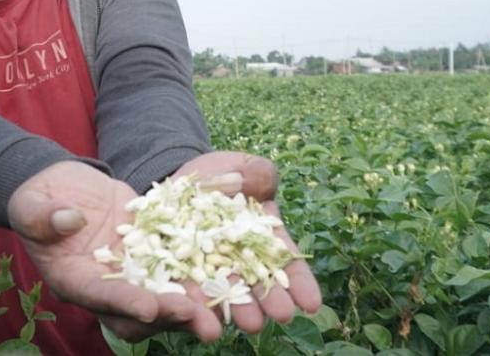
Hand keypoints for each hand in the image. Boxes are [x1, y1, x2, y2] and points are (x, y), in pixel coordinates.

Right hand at [7, 161, 223, 342]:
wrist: (58, 187)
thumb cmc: (35, 199)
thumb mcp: (31, 204)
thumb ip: (45, 216)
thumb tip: (68, 220)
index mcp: (73, 279)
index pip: (100, 296)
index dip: (125, 303)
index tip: (149, 306)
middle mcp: (106, 283)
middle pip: (141, 309)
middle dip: (170, 315)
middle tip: (201, 319)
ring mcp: (131, 269)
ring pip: (166, 293)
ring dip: (195, 303)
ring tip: (223, 311)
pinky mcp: (150, 248)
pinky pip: (177, 261)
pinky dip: (201, 267)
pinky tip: (229, 268)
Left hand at [173, 152, 322, 332]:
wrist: (179, 180)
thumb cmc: (220, 173)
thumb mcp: (242, 166)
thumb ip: (259, 173)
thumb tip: (261, 187)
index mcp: (261, 236)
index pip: (283, 261)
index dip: (298, 282)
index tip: (311, 303)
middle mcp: (238, 257)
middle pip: (256, 281)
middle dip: (270, 300)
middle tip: (280, 316)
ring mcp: (208, 264)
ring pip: (224, 289)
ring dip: (238, 308)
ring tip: (248, 323)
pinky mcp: (178, 266)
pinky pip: (185, 283)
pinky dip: (194, 299)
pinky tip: (203, 314)